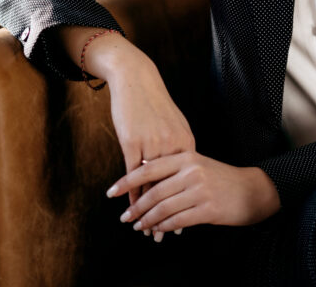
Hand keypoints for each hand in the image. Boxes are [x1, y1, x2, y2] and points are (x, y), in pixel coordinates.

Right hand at [105, 53, 194, 225]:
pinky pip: (133, 174)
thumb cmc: (153, 102)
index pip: (185, 181)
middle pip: (170, 187)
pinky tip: (130, 208)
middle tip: (166, 236)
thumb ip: (178, 147)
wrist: (135, 79)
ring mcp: (152, 144)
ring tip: (146, 229)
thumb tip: (183, 168)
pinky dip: (132, 193)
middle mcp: (172, 145)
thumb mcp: (173, 124)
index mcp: (185, 142)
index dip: (183, 203)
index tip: (184, 223)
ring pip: (151, 185)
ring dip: (147, 209)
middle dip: (167, 213)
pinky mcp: (132, 142)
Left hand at [107, 152, 281, 237]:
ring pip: (163, 208)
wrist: (252, 190)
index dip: (127, 181)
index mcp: (187, 157)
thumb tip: (143, 173)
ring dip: (147, 220)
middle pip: (154, 192)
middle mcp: (192, 172)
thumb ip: (174, 168)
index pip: (149, 168)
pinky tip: (157, 230)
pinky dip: (164, 227)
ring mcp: (200, 191)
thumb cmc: (221, 178)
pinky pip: (177, 220)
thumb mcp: (198, 164)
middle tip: (125, 216)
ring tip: (137, 226)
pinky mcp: (207, 209)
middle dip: (136, 207)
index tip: (112, 192)